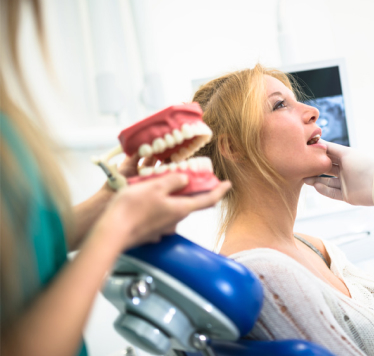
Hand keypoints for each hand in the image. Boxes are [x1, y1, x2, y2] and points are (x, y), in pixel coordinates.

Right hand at [95, 173, 230, 249]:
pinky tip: (145, 198)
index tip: (228, 184)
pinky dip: (157, 205)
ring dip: (170, 197)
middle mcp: (174, 222)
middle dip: (189, 190)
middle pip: (189, 203)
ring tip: (158, 183)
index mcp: (181, 209)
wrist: (111, 233)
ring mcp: (162, 229)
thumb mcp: (155, 186)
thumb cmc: (131, 209)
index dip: (220, 191)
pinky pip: (158, 216)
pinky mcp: (150, 232)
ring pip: (172, 209)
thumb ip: (173, 180)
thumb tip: (186, 179)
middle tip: (185, 176)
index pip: (208, 200)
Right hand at [303, 140, 373, 205]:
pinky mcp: (346, 196)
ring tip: (304, 178)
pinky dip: (324, 190)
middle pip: (325, 168)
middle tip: (300, 166)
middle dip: (314, 168)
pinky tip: (316, 186)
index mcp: (345, 158)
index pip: (328, 154)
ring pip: (327, 182)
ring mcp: (345, 183)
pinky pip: (332, 192)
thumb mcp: (346, 153)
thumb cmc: (364, 164)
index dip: (317, 152)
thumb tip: (317, 140)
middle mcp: (345, 170)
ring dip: (316, 180)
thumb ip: (331, 148)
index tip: (303, 149)